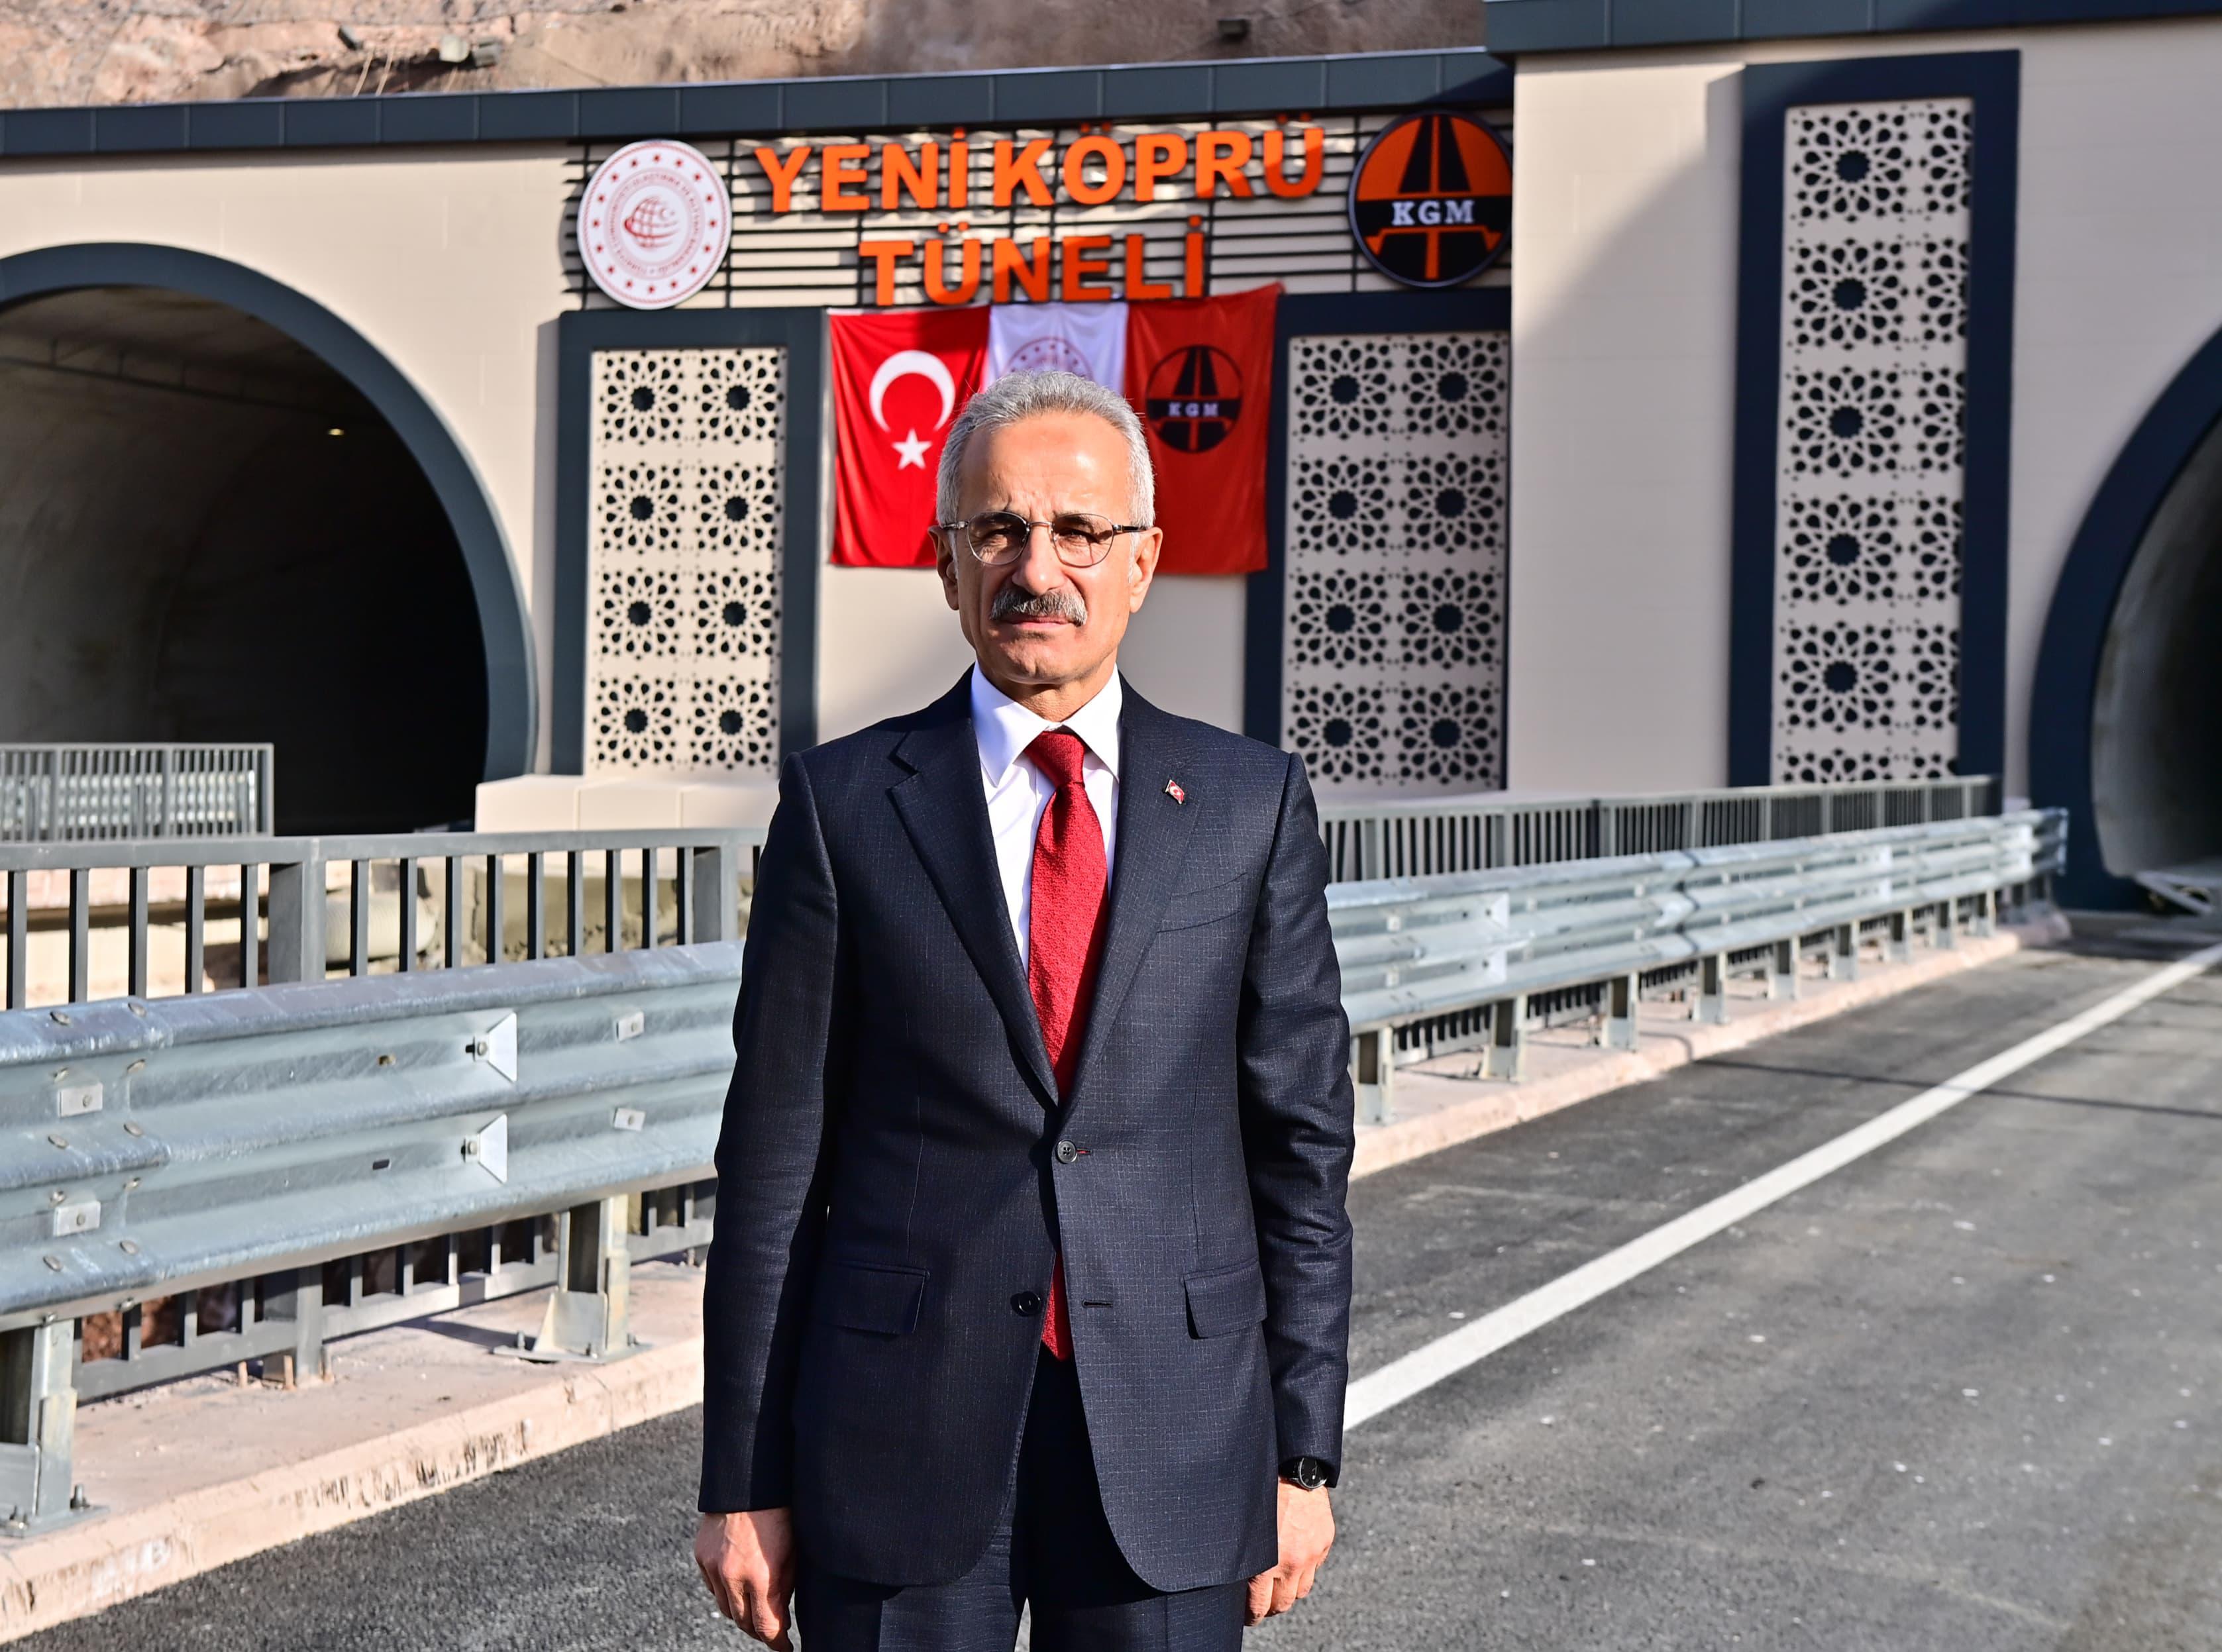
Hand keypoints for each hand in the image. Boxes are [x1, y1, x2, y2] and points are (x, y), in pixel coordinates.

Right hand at [695, 1508, 796, 1647]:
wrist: (748, 1481)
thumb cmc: (779, 1513)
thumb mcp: (792, 1553)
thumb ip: (785, 1589)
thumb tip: (780, 1621)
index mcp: (760, 1575)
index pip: (766, 1626)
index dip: (777, 1643)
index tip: (785, 1648)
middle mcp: (732, 1575)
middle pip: (743, 1622)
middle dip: (759, 1632)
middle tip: (772, 1633)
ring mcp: (713, 1567)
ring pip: (726, 1608)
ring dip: (742, 1615)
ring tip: (756, 1613)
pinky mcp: (701, 1557)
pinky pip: (713, 1588)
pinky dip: (726, 1594)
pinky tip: (740, 1589)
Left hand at [1246, 1480, 1334, 1624]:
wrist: (1292, 1468)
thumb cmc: (1261, 1491)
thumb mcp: (1242, 1526)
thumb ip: (1243, 1554)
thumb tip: (1236, 1576)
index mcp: (1265, 1561)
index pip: (1260, 1606)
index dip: (1252, 1615)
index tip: (1248, 1616)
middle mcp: (1291, 1562)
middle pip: (1282, 1603)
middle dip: (1270, 1606)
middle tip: (1262, 1603)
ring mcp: (1310, 1554)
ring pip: (1301, 1590)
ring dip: (1288, 1589)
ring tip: (1278, 1584)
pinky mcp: (1324, 1543)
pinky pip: (1315, 1568)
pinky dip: (1304, 1568)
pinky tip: (1293, 1559)